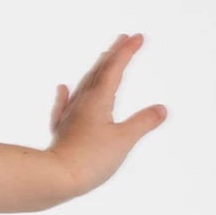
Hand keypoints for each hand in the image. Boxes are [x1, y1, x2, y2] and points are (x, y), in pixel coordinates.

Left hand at [45, 33, 166, 198]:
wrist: (54, 178)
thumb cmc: (90, 159)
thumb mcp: (124, 140)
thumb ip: (143, 122)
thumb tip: (161, 109)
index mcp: (98, 100)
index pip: (114, 68)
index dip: (127, 51)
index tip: (137, 36)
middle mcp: (81, 103)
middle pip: (98, 72)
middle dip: (112, 54)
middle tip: (122, 39)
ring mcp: (69, 116)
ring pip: (83, 86)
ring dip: (95, 70)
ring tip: (102, 60)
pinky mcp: (61, 132)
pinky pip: (63, 106)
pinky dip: (67, 94)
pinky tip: (63, 88)